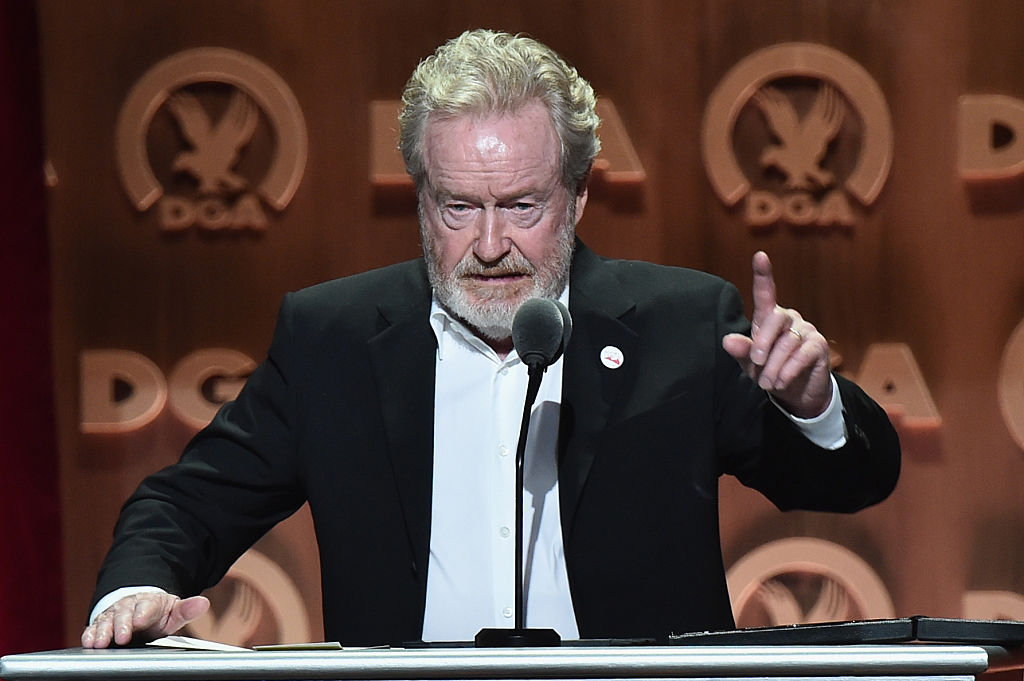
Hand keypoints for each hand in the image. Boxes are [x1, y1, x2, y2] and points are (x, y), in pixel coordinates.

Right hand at [81, 592, 209, 647]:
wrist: (137, 609)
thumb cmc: (156, 614)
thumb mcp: (173, 611)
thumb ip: (186, 609)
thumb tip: (204, 603)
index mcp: (149, 603)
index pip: (146, 606)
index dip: (143, 613)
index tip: (140, 621)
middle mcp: (129, 606)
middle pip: (124, 614)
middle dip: (122, 625)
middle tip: (122, 637)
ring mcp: (113, 614)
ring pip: (106, 621)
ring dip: (102, 631)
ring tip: (100, 642)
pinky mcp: (101, 623)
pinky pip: (93, 627)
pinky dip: (89, 634)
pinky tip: (89, 642)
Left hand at [722, 251, 832, 417]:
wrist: (796, 394)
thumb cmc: (769, 372)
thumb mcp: (750, 364)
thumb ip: (741, 351)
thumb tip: (727, 341)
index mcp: (769, 319)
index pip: (765, 294)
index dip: (763, 274)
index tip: (760, 256)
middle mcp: (789, 319)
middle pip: (775, 319)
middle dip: (762, 343)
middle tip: (756, 364)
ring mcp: (806, 330)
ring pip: (787, 342)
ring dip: (774, 365)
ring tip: (767, 383)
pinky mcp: (819, 346)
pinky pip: (803, 353)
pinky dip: (789, 369)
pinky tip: (782, 381)